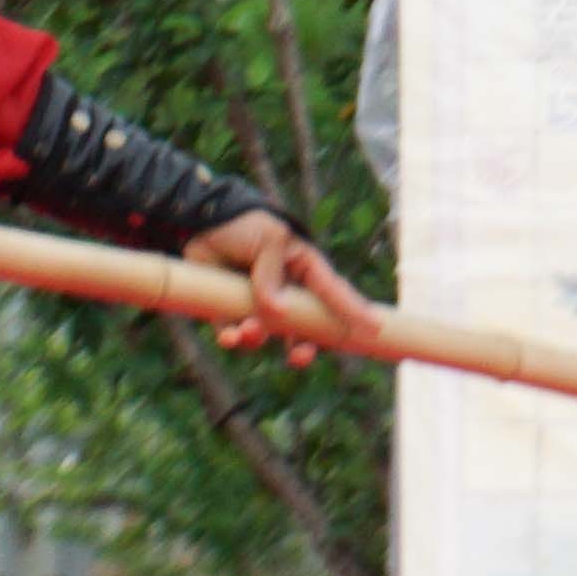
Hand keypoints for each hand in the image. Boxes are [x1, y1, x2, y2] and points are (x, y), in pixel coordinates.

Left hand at [196, 210, 381, 364]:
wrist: (201, 220)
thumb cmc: (245, 224)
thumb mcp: (268, 240)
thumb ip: (272, 274)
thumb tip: (277, 311)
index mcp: (305, 270)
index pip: (335, 294)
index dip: (355, 312)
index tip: (375, 330)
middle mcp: (286, 292)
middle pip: (304, 329)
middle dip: (304, 348)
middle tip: (298, 355)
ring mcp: (258, 303)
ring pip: (268, 335)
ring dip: (260, 338)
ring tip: (249, 330)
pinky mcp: (228, 310)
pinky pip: (234, 334)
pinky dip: (233, 339)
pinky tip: (229, 336)